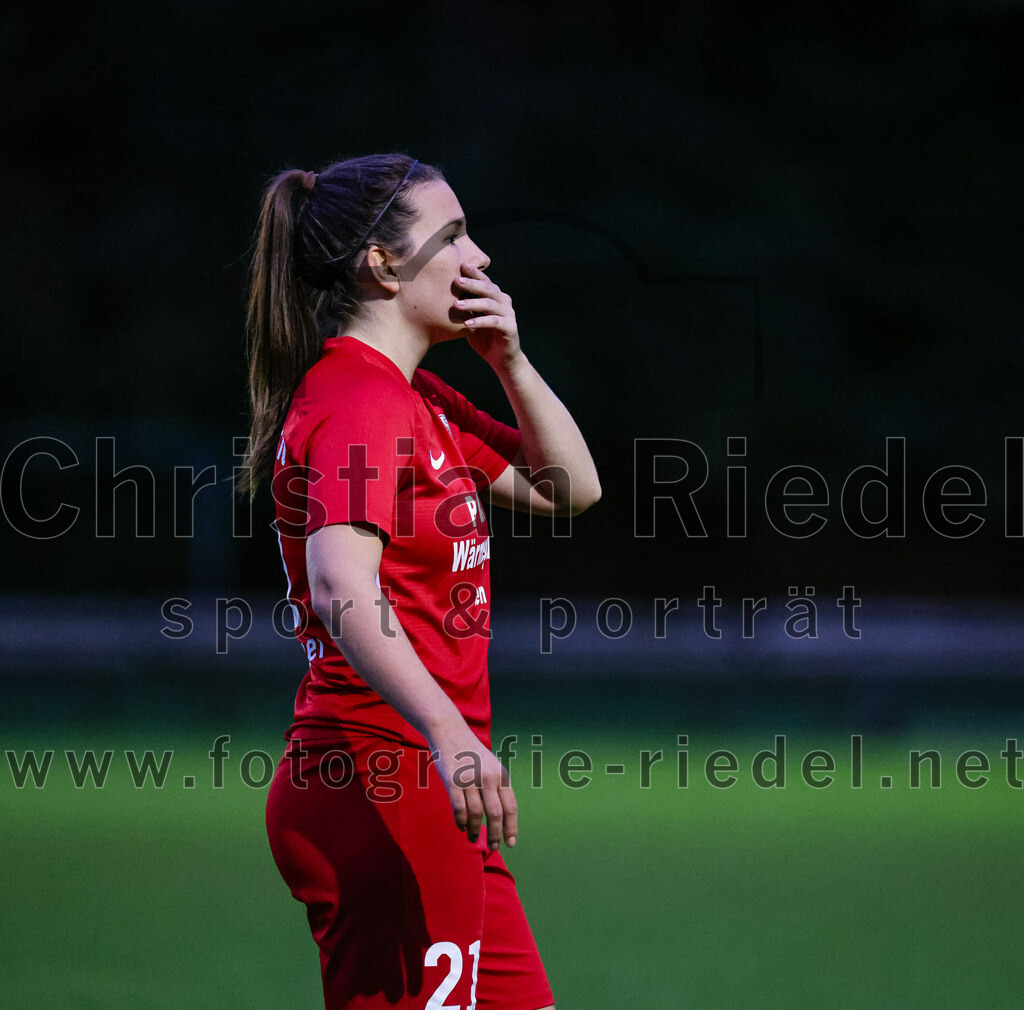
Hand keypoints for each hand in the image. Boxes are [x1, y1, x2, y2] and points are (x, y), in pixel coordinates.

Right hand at [429, 722, 517, 849]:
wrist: (449, 731)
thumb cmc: (470, 752)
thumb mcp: (490, 766)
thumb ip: (496, 787)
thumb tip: (500, 817)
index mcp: (501, 774)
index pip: (510, 807)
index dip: (511, 827)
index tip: (510, 843)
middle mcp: (489, 777)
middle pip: (495, 814)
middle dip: (495, 834)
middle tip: (493, 847)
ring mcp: (471, 779)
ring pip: (476, 814)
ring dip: (476, 831)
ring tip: (474, 839)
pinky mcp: (453, 781)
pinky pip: (459, 809)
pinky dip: (462, 822)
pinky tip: (462, 827)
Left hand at [454, 263, 522, 373]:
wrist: (501, 358)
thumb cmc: (483, 336)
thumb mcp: (471, 318)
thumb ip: (465, 306)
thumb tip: (442, 292)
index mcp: (495, 296)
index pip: (484, 281)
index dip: (474, 273)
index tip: (460, 265)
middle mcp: (504, 302)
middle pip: (488, 289)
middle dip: (472, 284)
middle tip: (456, 281)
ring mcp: (508, 314)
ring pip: (490, 304)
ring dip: (472, 303)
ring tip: (456, 305)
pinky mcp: (510, 327)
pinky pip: (494, 322)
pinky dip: (480, 322)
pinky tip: (467, 323)